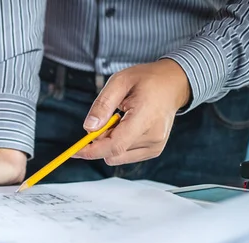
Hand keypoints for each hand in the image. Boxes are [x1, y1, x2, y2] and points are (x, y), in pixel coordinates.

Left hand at [74, 59, 190, 164]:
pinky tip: (128, 127)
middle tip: (107, 117)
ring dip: (111, 142)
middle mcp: (154, 136)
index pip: (115, 145)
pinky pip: (125, 156)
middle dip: (101, 140)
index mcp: (146, 117)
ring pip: (118, 156)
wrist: (173, 84)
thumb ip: (102, 105)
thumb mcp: (119, 81)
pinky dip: (119, 144)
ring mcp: (156, 146)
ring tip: (122, 119)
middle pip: (113, 151)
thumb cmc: (146, 80)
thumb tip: (88, 128)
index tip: (75, 152)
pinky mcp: (154, 150)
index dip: (92, 151)